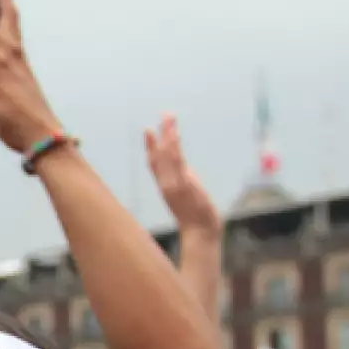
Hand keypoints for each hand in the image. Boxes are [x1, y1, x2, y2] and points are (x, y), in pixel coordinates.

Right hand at [144, 114, 219, 234]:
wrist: (200, 234)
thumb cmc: (196, 219)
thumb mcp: (189, 196)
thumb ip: (185, 181)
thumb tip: (185, 168)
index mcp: (166, 187)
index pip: (154, 164)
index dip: (151, 147)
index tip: (148, 130)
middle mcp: (166, 184)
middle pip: (159, 155)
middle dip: (161, 134)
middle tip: (164, 114)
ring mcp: (173, 184)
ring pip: (167, 155)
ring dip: (168, 135)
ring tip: (169, 117)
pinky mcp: (183, 186)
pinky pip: (177, 163)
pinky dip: (174, 148)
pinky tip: (176, 135)